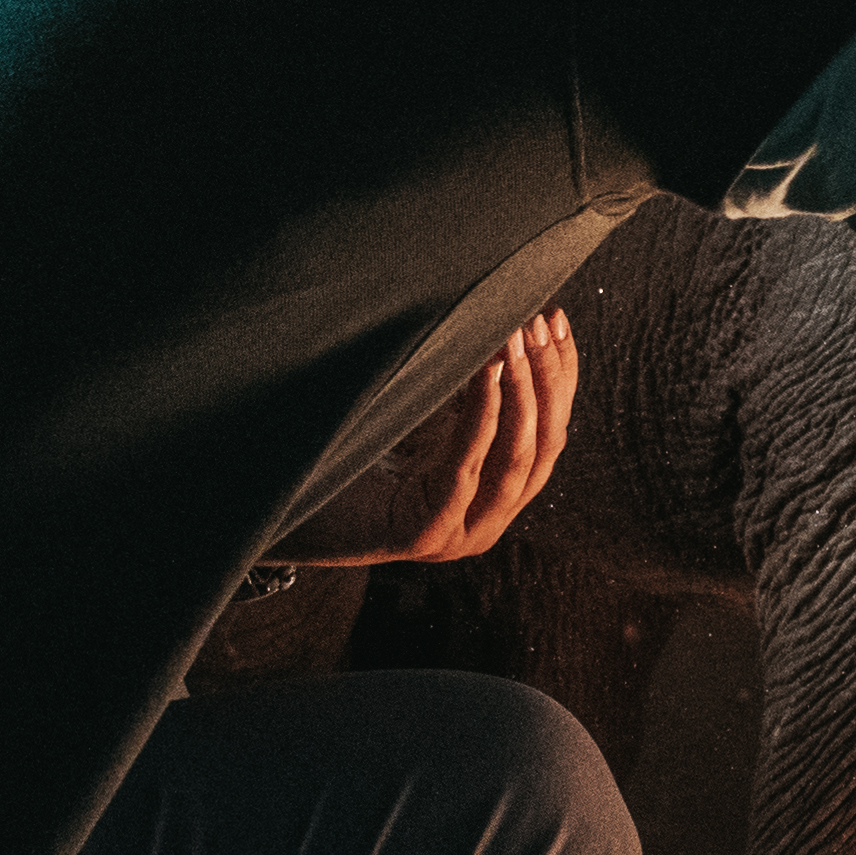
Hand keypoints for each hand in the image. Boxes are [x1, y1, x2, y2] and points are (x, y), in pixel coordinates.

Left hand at [272, 311, 581, 566]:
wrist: (294, 509)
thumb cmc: (354, 455)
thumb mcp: (425, 416)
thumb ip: (466, 390)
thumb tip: (505, 320)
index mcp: (496, 495)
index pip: (551, 431)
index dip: (561, 374)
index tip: (557, 318)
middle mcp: (488, 521)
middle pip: (544, 445)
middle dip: (547, 378)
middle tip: (538, 323)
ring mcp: (460, 534)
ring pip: (516, 460)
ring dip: (523, 393)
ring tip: (516, 339)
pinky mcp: (423, 536)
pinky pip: (466, 470)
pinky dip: (483, 420)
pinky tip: (488, 375)